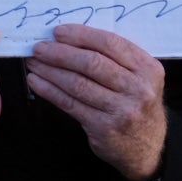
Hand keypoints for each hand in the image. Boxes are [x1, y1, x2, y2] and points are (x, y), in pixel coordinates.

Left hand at [28, 24, 166, 180]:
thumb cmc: (135, 104)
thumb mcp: (139, 78)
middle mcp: (138, 89)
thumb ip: (115, 58)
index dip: (81, 35)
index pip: (110, 44)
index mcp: (148, 69)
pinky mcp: (104, 127)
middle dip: (60, 53)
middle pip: (92, 63)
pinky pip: (70, 103)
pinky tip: (36, 82)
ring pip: (77, 84)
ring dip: (50, 71)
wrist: (148, 148)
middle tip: (39, 48)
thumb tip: (69, 37)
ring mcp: (122, 110)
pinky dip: (49, 90)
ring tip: (33, 63)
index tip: (58, 32)